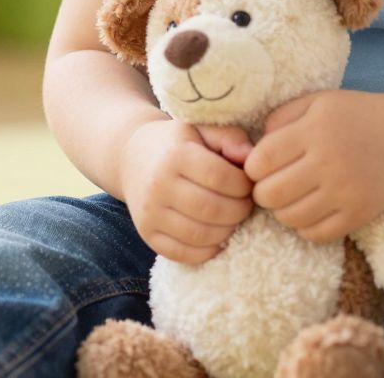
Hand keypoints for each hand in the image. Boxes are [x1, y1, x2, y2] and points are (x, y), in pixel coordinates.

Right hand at [118, 119, 255, 264]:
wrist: (132, 158)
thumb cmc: (178, 144)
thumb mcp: (202, 129)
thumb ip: (230, 138)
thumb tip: (251, 157)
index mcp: (175, 155)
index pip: (219, 177)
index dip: (243, 185)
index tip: (248, 184)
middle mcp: (158, 185)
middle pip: (212, 209)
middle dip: (239, 211)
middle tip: (245, 204)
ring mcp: (150, 213)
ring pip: (199, 235)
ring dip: (227, 231)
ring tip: (232, 219)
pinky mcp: (147, 234)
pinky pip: (182, 254)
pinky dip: (207, 251)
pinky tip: (216, 236)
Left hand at [244, 90, 383, 243]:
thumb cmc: (352, 117)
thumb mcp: (316, 103)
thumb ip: (279, 119)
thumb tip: (250, 152)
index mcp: (315, 130)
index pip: (261, 161)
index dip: (253, 167)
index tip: (262, 165)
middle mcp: (330, 162)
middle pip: (270, 195)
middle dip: (264, 191)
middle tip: (275, 183)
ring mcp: (346, 191)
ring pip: (289, 219)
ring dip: (283, 210)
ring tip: (293, 196)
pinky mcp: (359, 214)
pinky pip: (315, 235)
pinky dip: (305, 227)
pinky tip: (311, 209)